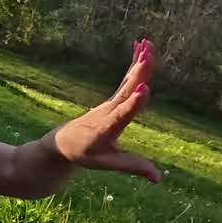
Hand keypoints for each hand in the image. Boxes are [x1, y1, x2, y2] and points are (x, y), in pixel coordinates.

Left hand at [53, 38, 160, 182]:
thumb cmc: (84, 153)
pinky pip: (126, 78)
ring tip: (148, 43)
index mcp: (107, 127)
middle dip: (138, 72)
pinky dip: (134, 63)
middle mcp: (108, 111)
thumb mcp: (107, 163)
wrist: (62, 142)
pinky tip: (140, 46)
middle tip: (149, 54)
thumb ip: (132, 167)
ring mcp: (110, 102)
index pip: (121, 114)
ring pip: (126, 80)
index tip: (143, 89)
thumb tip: (159, 179)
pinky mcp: (113, 98)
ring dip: (137, 62)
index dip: (133, 103)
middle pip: (125, 89)